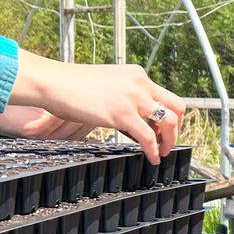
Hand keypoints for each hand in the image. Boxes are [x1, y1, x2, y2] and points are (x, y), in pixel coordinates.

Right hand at [9, 51, 185, 164]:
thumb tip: (132, 112)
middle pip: (177, 106)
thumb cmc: (74, 85)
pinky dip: (154, 151)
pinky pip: (148, 137)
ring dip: (169, 141)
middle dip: (177, 128)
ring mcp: (133, 99)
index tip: (166, 129)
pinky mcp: (122, 114)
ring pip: (168, 122)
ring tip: (163, 152)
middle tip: (169, 142)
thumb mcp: (109, 82)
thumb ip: (125, 93)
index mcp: (137, 75)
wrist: (55, 82)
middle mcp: (140, 84)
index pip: (167, 95)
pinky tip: (152, 158)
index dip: (171, 115)